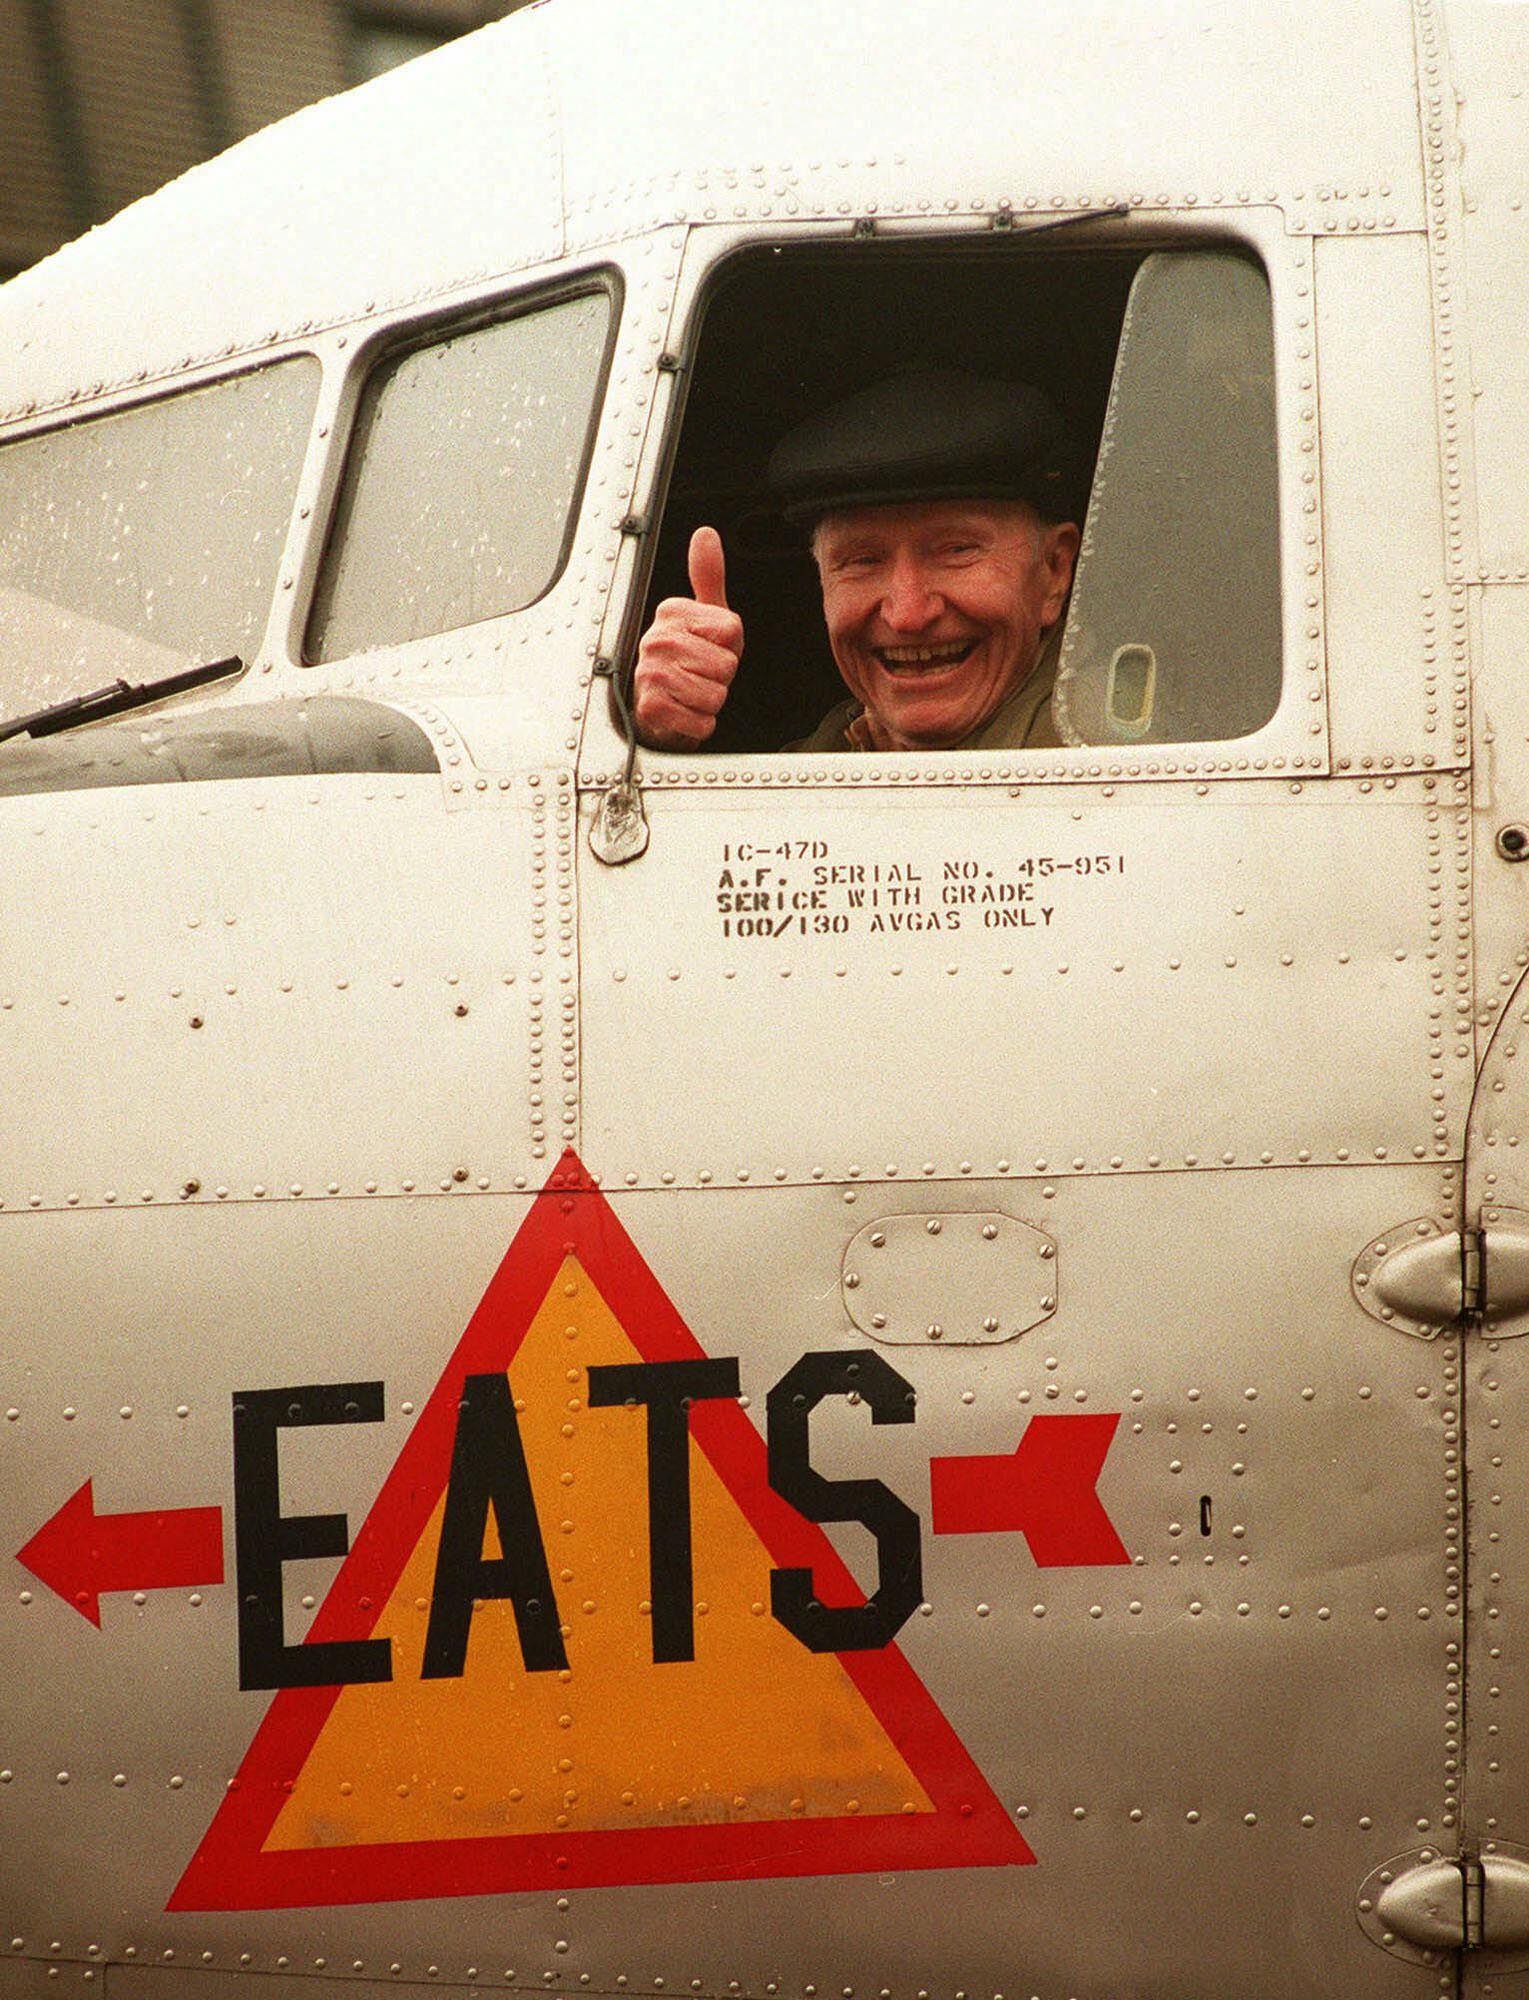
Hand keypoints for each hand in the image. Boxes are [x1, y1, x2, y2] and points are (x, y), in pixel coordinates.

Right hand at [631, 526, 743, 749]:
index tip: (707, 649)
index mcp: (672, 611)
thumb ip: (708, 577)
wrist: (657, 707)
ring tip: (691, 693)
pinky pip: (703, 720)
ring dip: (710, 702)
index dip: (730, 648)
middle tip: (699, 675)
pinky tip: (683, 713)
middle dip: (721, 677)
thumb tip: (705, 534)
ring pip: (717, 694)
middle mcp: (657, 638)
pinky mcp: (652, 707)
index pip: (732, 631)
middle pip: (727, 665)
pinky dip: (700, 724)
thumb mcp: (704, 616)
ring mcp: (650, 673)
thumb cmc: (685, 661)